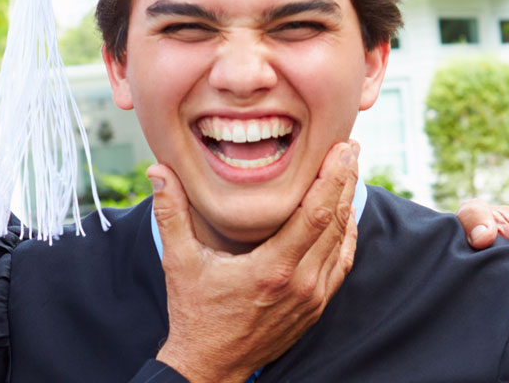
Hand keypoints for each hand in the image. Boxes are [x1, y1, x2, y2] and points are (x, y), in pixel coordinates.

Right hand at [151, 142, 360, 382]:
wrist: (210, 366)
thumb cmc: (195, 314)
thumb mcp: (179, 262)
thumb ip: (171, 213)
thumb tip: (157, 170)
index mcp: (271, 270)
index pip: (315, 215)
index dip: (332, 178)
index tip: (341, 149)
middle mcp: (299, 284)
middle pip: (336, 222)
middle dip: (346, 181)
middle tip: (351, 147)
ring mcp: (312, 298)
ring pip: (343, 242)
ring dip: (348, 204)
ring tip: (351, 171)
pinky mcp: (315, 308)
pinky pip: (341, 264)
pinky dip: (347, 236)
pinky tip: (345, 215)